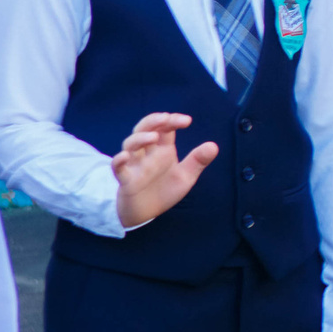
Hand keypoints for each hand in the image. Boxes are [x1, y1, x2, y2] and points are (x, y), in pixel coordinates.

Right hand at [113, 112, 217, 228]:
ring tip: (153, 137)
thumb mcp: (185, 176)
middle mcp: (147, 153)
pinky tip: (125, 156)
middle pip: (144, 129)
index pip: (165, 129)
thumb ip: (198, 161)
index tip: (186, 121)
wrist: (147, 213)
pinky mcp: (125, 180)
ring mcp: (135, 165)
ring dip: (140, 138)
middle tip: (166, 118)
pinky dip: (119, 161)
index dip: (172, 120)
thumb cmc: (164, 190)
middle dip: (153, 121)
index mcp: (163, 150)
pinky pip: (118, 168)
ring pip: (130, 145)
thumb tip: (214, 146)